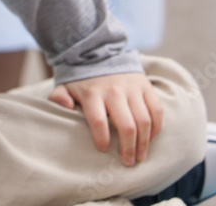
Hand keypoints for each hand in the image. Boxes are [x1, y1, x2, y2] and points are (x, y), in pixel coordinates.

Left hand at [48, 72, 162, 165]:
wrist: (100, 52)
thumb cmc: (83, 79)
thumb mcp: (65, 85)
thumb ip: (59, 97)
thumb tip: (64, 105)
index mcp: (93, 93)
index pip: (98, 120)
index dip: (101, 138)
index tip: (103, 149)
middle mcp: (114, 90)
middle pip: (126, 125)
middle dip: (128, 148)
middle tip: (128, 162)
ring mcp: (132, 87)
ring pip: (144, 120)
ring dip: (144, 142)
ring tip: (140, 156)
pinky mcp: (145, 85)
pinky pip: (156, 109)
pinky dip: (156, 127)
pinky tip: (151, 138)